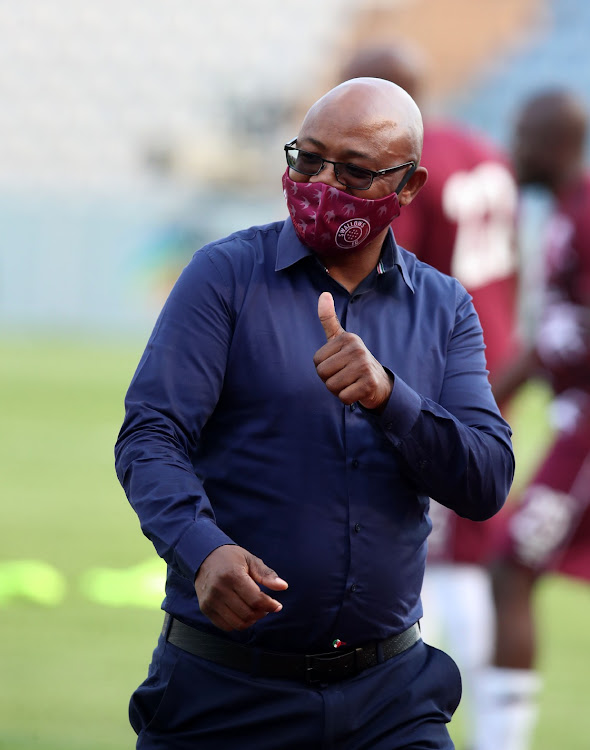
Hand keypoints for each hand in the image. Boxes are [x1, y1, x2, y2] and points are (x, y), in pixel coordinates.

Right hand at [194, 545, 287, 630]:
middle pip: (247, 614)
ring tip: (255, 610)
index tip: (277, 605)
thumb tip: (284, 586)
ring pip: (237, 623)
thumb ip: (267, 574)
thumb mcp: (250, 560)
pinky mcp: (205, 608)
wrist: (204, 556)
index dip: (270, 605)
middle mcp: (219, 590)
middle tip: (266, 606)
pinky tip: (242, 613)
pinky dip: (238, 623)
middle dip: (262, 613)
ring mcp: (210, 601)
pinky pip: (226, 626)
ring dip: (251, 620)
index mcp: (232, 575)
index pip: (256, 599)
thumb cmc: (231, 558)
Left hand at [313, 291, 392, 410]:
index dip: (324, 369)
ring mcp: (364, 366)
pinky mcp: (369, 384)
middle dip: (330, 380)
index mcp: (347, 338)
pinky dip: (347, 399)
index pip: (317, 362)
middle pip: (322, 374)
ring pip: (332, 386)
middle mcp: (357, 349)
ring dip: (339, 390)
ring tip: (350, 383)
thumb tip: (323, 294)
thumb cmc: (353, 360)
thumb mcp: (340, 339)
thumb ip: (328, 319)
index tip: (339, 365)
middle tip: (344, 376)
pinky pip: (344, 397)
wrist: (379, 383)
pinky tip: (357, 391)